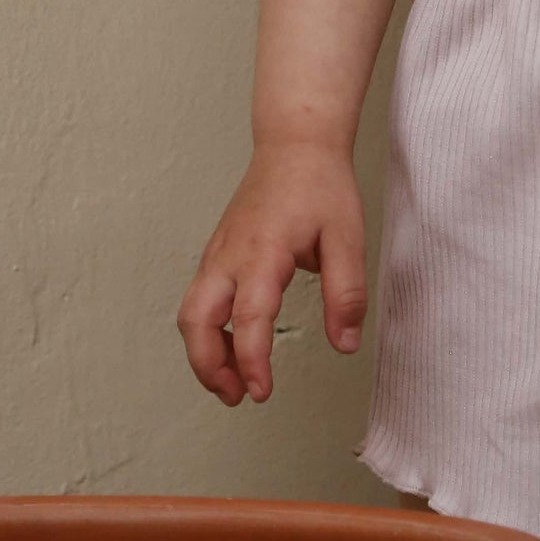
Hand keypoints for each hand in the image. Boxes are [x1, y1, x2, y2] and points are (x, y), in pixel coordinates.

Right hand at [177, 146, 367, 405]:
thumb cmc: (320, 185)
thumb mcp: (348, 237)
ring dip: (205, 353)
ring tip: (234, 382)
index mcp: (263, 251)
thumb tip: (345, 344)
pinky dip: (208, 331)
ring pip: (191, 313)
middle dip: (209, 367)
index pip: (249, 316)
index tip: (262, 391)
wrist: (295, 144)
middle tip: (239, 396)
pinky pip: (199, 300)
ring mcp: (217, 254)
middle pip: (197, 320)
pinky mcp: (216, 255)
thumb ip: (346, 293)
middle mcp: (229, 255)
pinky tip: (236, 346)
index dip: (251, 360)